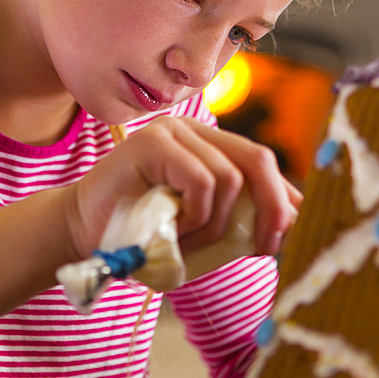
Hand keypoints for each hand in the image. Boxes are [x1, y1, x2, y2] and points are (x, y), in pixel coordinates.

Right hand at [65, 117, 300, 260]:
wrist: (81, 234)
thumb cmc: (142, 235)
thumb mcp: (204, 228)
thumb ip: (242, 218)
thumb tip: (297, 216)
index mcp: (209, 145)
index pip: (261, 161)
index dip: (282, 198)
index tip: (282, 239)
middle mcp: (194, 130)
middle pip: (258, 159)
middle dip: (272, 208)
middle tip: (266, 247)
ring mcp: (173, 131)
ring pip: (230, 178)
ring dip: (215, 224)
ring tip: (187, 242)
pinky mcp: (153, 142)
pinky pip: (201, 181)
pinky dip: (196, 216)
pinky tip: (174, 229)